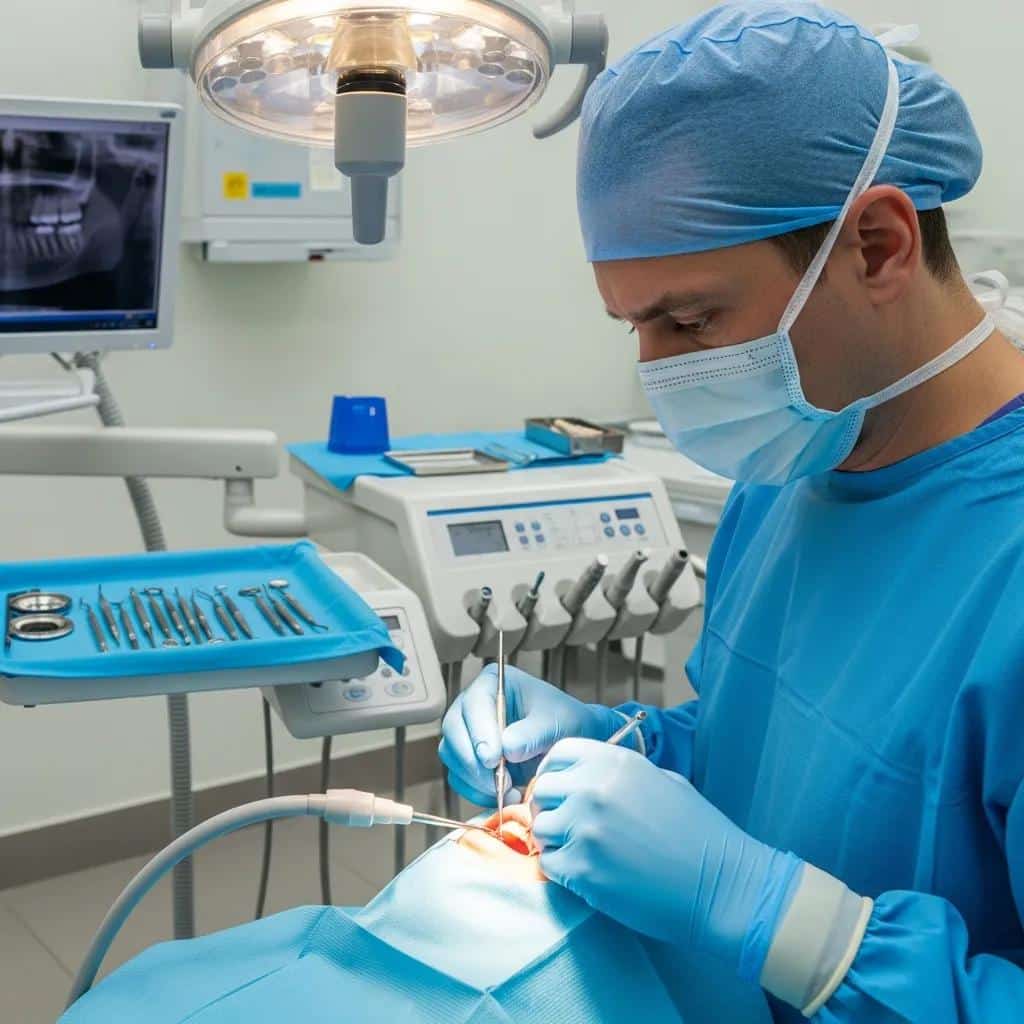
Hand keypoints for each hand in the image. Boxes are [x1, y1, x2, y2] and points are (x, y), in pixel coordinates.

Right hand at [438, 665, 626, 805]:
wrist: (571, 741)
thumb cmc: (564, 721)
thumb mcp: (556, 722)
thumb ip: (533, 733)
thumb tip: (507, 747)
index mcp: (492, 684)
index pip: (474, 705)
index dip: (479, 732)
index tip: (493, 758)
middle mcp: (473, 706)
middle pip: (454, 731)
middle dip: (474, 761)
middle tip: (499, 782)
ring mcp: (467, 733)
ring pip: (453, 756)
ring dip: (476, 780)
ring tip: (508, 790)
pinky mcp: (468, 760)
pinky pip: (460, 778)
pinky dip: (477, 792)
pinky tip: (504, 796)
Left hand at [530, 739, 800, 974]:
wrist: (722, 885)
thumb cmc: (698, 833)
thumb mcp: (662, 780)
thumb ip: (617, 774)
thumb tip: (583, 779)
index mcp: (613, 761)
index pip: (557, 754)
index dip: (556, 774)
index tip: (563, 793)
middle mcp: (592, 789)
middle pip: (541, 792)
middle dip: (551, 809)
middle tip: (571, 828)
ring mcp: (584, 829)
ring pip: (541, 830)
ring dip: (556, 842)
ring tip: (585, 853)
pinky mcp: (582, 870)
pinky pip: (549, 865)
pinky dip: (563, 871)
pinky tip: (591, 874)